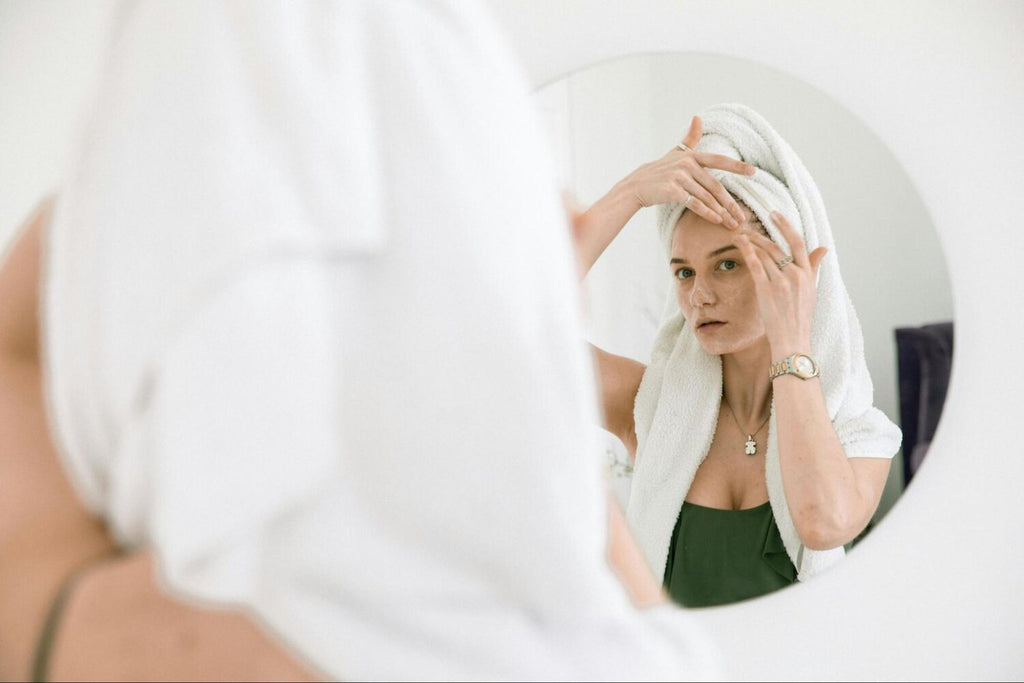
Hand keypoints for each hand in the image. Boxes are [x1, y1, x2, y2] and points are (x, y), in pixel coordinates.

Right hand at [628, 116, 755, 227]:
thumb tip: (698, 117)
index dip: (737, 166)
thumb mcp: (675, 153)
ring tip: (732, 223)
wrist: (637, 185)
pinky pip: (695, 204)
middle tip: (741, 216)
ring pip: (707, 197)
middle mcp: (687, 164)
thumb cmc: (658, 170)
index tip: (754, 172)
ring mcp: (680, 177)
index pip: (719, 161)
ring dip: (721, 212)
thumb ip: (690, 139)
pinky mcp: (673, 191)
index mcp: (691, 156)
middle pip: (715, 186)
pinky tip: (717, 220)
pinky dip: (707, 213)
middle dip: (730, 203)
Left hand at [732, 211, 826, 353]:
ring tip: (739, 234)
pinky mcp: (766, 290)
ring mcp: (780, 282)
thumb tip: (823, 248)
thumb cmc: (800, 318)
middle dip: (760, 233)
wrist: (792, 340)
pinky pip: (755, 265)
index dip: (786, 226)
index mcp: (807, 274)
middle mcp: (795, 275)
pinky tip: (739, 244)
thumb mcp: (811, 290)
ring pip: (764, 254)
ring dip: (750, 241)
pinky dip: (747, 252)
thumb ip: (813, 268)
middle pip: (776, 246)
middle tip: (747, 224)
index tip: (775, 215)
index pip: (798, 243)